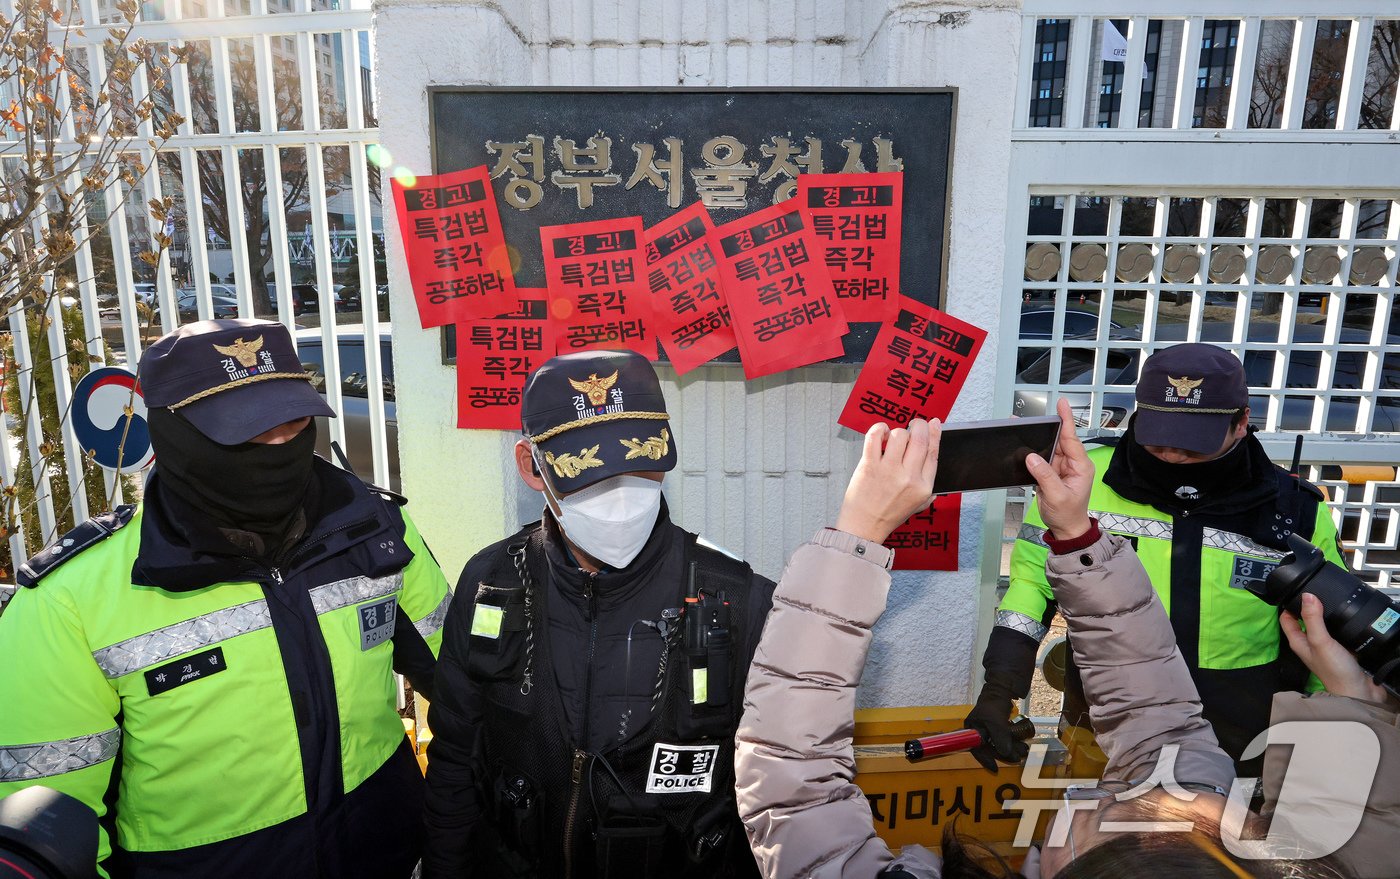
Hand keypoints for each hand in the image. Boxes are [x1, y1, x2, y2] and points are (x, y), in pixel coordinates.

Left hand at [835, 419, 940, 543]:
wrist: (864, 527)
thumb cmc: (888, 516)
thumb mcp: (917, 505)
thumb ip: (927, 488)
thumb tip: (932, 466)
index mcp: (923, 487)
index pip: (933, 452)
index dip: (935, 433)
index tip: (934, 423)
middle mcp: (909, 477)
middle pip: (920, 439)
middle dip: (919, 425)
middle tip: (914, 423)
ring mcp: (889, 470)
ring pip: (899, 435)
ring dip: (897, 432)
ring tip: (892, 438)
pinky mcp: (869, 466)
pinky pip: (875, 437)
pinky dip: (879, 429)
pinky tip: (880, 433)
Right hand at [964, 679, 1029, 773]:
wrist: (1001, 691)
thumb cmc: (993, 705)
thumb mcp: (996, 722)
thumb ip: (1000, 737)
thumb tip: (1006, 754)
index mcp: (971, 731)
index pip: (976, 749)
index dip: (985, 760)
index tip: (995, 769)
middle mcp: (978, 733)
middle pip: (990, 749)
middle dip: (1005, 754)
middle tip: (1019, 758)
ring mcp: (988, 732)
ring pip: (1000, 745)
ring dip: (1012, 749)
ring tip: (1024, 750)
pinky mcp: (998, 730)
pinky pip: (1005, 740)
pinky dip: (1013, 743)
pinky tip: (1022, 744)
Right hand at [1024, 398, 1094, 541]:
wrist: (1066, 529)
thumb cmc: (1067, 515)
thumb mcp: (1057, 496)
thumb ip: (1045, 476)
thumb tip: (1032, 457)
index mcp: (1080, 466)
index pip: (1072, 438)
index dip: (1066, 420)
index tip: (1062, 403)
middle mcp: (1072, 463)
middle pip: (1058, 439)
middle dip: (1046, 428)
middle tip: (1030, 418)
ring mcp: (1061, 467)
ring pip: (1048, 447)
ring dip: (1036, 440)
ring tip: (1021, 428)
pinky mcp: (1051, 472)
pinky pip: (1041, 458)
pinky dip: (1032, 452)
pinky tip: (1022, 446)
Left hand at [1281, 593, 1392, 704]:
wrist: (1358, 691)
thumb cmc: (1335, 672)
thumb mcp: (1320, 641)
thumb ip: (1313, 619)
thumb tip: (1307, 596)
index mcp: (1298, 642)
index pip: (1286, 619)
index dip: (1289, 605)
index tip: (1296, 591)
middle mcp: (1310, 644)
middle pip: (1305, 620)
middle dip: (1308, 607)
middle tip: (1315, 592)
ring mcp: (1326, 647)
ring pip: (1322, 625)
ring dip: (1325, 615)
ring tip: (1330, 601)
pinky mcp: (1341, 649)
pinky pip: (1338, 632)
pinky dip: (1340, 624)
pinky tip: (1346, 617)